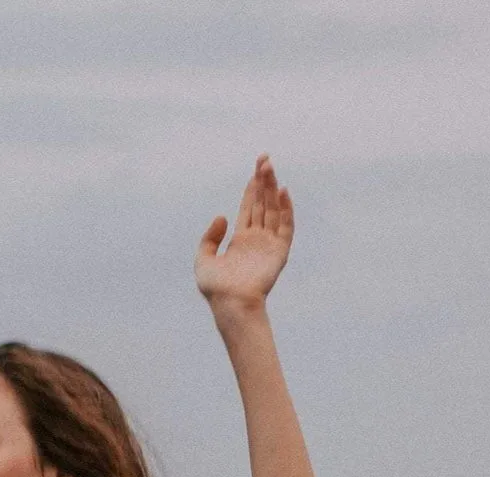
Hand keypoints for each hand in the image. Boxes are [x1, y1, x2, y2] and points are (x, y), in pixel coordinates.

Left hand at [195, 156, 293, 316]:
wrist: (231, 304)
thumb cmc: (216, 288)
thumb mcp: (203, 259)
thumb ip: (209, 238)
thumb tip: (222, 216)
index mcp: (240, 241)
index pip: (249, 208)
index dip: (252, 189)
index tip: (256, 169)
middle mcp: (257, 240)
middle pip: (262, 204)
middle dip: (264, 181)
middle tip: (264, 159)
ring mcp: (269, 245)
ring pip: (273, 210)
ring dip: (272, 188)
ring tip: (269, 168)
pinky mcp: (279, 252)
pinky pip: (285, 226)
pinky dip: (286, 209)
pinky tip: (283, 192)